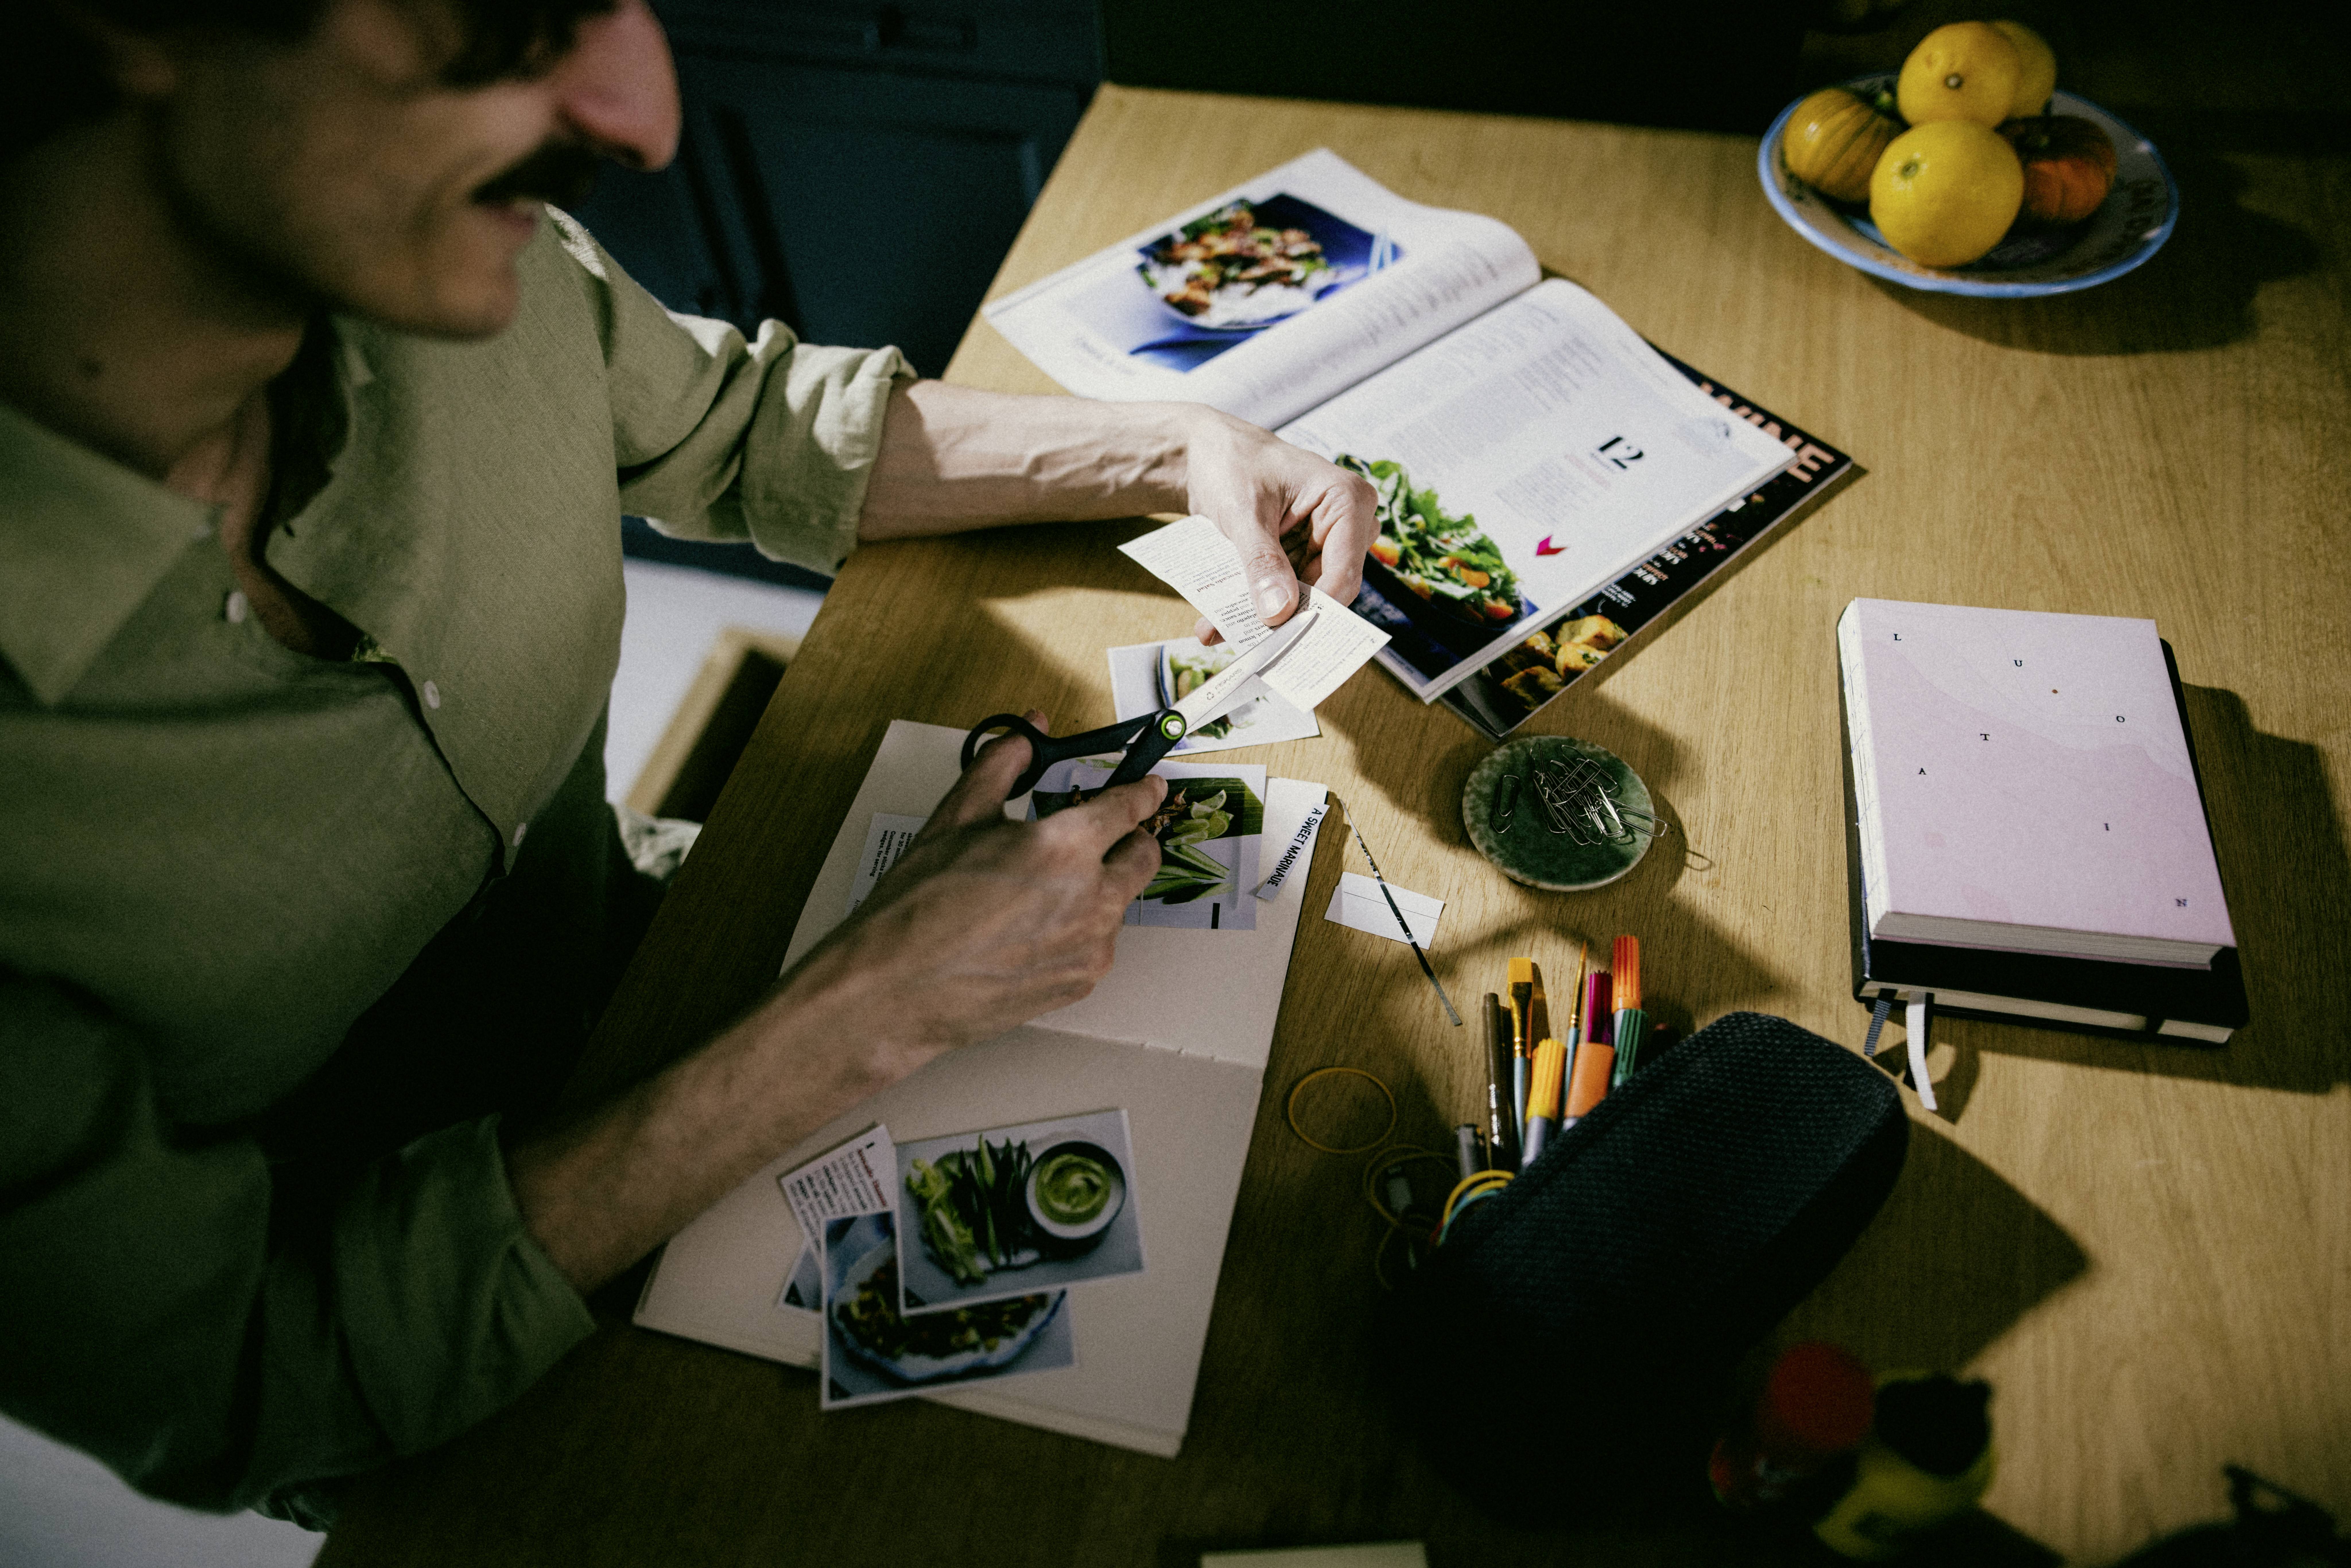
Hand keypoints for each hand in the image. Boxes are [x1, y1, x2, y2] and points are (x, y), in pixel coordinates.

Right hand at [777, 715, 1166, 1076]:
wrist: (896, 988)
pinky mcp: (1081, 982)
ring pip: (1118, 903)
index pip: (1129, 808)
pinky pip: (1097, 945)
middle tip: (1102, 837)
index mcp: (1065, 846)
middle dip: (1130, 840)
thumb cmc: (920, 905)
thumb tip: (1027, 731)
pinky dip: (1077, 932)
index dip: (1142, 793)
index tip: (1149, 788)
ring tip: (1042, 893)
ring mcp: (1091, 946)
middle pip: (1143, 857)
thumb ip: (1000, 765)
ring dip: (1097, 889)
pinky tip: (1031, 932)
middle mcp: (1092, 897)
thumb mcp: (956, 818)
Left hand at [1181, 409, 1378, 644]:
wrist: (1207, 453)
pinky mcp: (1303, 554)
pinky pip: (1285, 590)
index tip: (1278, 636)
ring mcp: (1326, 541)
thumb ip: (1262, 562)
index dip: (1314, 610)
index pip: (1344, 573)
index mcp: (1346, 499)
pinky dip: (1253, 604)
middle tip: (1246, 642)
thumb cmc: (1231, 463)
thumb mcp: (1243, 512)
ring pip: (1302, 596)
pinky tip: (1218, 621)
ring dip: (1261, 616)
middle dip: (1283, 617)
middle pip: (1326, 590)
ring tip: (1216, 629)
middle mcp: (1347, 523)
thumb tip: (1278, 613)